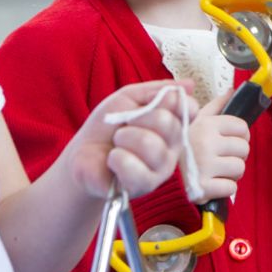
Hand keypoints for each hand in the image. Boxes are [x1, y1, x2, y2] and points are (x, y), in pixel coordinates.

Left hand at [61, 81, 189, 198]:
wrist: (82, 154)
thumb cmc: (106, 128)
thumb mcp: (128, 98)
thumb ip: (157, 91)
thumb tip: (190, 85)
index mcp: (172, 125)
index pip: (189, 109)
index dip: (171, 102)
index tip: (150, 103)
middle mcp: (172, 148)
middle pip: (170, 124)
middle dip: (139, 118)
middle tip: (125, 125)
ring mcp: (161, 169)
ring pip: (152, 145)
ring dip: (124, 138)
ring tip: (116, 144)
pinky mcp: (144, 186)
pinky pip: (136, 169)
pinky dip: (117, 159)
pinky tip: (113, 161)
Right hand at [184, 89, 250, 203]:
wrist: (152, 173)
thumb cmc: (176, 146)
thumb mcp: (191, 120)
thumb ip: (214, 107)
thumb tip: (231, 91)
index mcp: (206, 125)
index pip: (241, 127)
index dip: (239, 135)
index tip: (229, 141)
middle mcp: (207, 143)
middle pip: (243, 149)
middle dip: (235, 155)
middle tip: (221, 158)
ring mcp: (206, 166)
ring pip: (239, 168)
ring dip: (231, 173)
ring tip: (215, 171)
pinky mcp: (203, 188)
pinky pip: (230, 188)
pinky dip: (224, 188)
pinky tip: (211, 183)